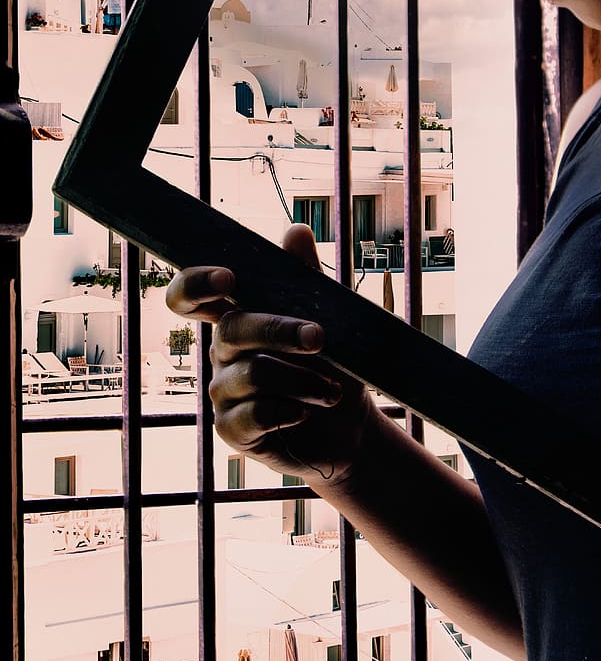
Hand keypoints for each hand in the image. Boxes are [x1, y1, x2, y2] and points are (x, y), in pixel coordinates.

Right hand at [165, 224, 374, 484]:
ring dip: (302, 380)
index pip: (190, 296)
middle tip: (320, 338)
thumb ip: (306, 278)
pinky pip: (253, 415)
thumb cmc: (332, 365)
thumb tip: (295, 230)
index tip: (228, 280)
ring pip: (253, 373)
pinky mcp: (232, 429)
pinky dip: (288, 411)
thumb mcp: (329, 319)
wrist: (349, 426)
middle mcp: (223, 352)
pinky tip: (305, 413)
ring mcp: (223, 391)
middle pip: (230, 330)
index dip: (196, 283)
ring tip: (333, 391)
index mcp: (237, 317)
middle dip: (279, 330)